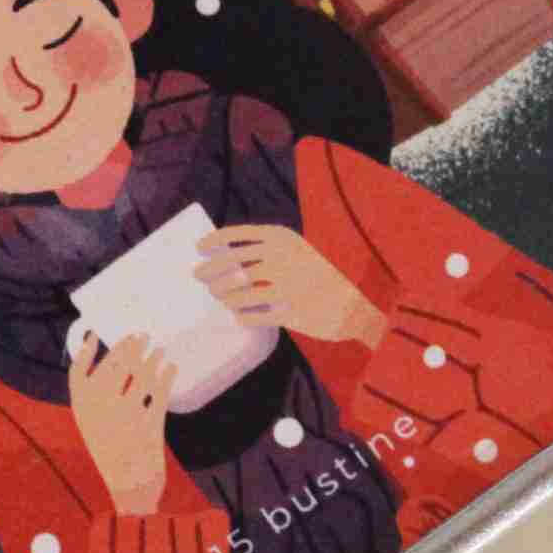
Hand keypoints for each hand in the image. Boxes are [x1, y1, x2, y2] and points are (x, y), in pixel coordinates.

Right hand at [69, 332, 175, 516]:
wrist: (129, 487)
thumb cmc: (108, 448)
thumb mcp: (88, 419)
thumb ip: (87, 387)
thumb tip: (93, 342)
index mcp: (82, 407)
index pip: (86, 368)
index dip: (98, 349)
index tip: (112, 334)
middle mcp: (100, 410)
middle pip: (117, 366)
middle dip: (132, 346)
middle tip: (143, 336)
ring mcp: (125, 417)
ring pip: (141, 376)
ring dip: (152, 358)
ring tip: (159, 349)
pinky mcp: (149, 426)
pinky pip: (159, 393)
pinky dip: (166, 377)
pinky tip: (171, 368)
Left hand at [194, 225, 389, 347]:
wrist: (353, 305)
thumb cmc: (319, 274)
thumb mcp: (297, 249)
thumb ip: (267, 248)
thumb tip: (224, 253)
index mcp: (283, 238)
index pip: (237, 235)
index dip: (214, 241)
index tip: (199, 248)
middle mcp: (282, 258)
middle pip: (232, 266)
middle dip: (211, 272)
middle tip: (200, 278)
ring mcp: (287, 286)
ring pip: (239, 294)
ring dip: (225, 296)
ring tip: (221, 298)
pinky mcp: (290, 313)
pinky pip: (254, 317)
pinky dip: (243, 317)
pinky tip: (238, 317)